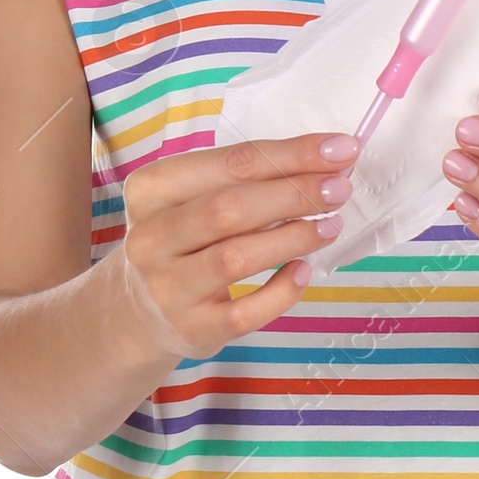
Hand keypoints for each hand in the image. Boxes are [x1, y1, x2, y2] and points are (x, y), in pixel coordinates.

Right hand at [118, 130, 359, 361]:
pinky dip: (282, 290)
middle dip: (294, 194)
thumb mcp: (195, 197)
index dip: (291, 154)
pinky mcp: (189, 330)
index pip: (230, 163)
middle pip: (230, 208)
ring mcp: (166, 288)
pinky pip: (244, 312)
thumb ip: (250, 177)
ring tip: (331, 225)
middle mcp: (149, 237)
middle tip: (340, 187)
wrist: (138, 311)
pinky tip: (303, 270)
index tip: (339, 149)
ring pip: (235, 258)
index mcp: (151, 189)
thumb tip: (327, 162)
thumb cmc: (182, 238)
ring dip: (293, 238)